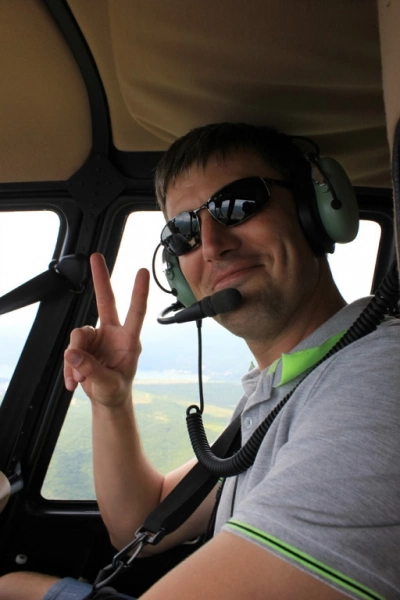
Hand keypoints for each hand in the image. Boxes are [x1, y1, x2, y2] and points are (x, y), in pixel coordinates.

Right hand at [64, 253, 149, 406]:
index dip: (139, 292)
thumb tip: (72, 353)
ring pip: (78, 335)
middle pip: (105, 301)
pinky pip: (70, 350)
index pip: (136, 313)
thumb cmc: (116, 389)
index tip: (142, 272)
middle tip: (96, 256)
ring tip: (78, 379)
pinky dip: (69, 367)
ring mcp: (97, 338)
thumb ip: (91, 369)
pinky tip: (73, 381)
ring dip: (75, 360)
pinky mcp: (83, 346)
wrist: (107, 400)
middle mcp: (113, 334)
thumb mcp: (108, 383)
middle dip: (100, 279)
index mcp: (129, 340)